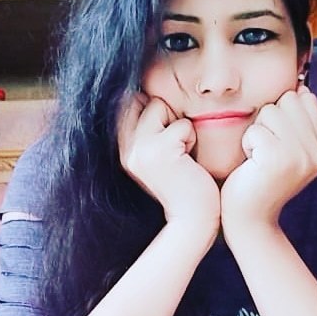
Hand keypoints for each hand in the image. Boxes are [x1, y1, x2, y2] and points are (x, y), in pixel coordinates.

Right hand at [117, 93, 219, 232]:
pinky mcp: (160, 151)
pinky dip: (191, 138)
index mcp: (124, 149)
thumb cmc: (184, 186)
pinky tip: (190, 161)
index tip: (166, 130)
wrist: (193, 219)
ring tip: (182, 154)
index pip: (125, 102)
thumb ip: (148, 131)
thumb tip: (147, 95)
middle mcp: (126, 148)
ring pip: (159, 105)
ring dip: (179, 126)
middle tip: (176, 146)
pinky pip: (182, 124)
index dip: (149, 107)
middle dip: (164, 114)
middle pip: (143, 100)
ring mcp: (140, 149)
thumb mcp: (158, 157)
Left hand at [221, 85, 316, 228]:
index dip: (283, 114)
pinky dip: (246, 144)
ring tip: (258, 159)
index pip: (306, 99)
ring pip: (270, 111)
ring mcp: (301, 156)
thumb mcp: (288, 151)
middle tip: (265, 152)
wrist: (249, 219)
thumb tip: (302, 88)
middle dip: (268, 121)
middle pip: (287, 100)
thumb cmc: (259, 180)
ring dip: (256, 132)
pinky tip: (251, 165)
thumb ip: (298, 123)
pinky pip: (255, 129)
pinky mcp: (278, 159)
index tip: (277, 143)